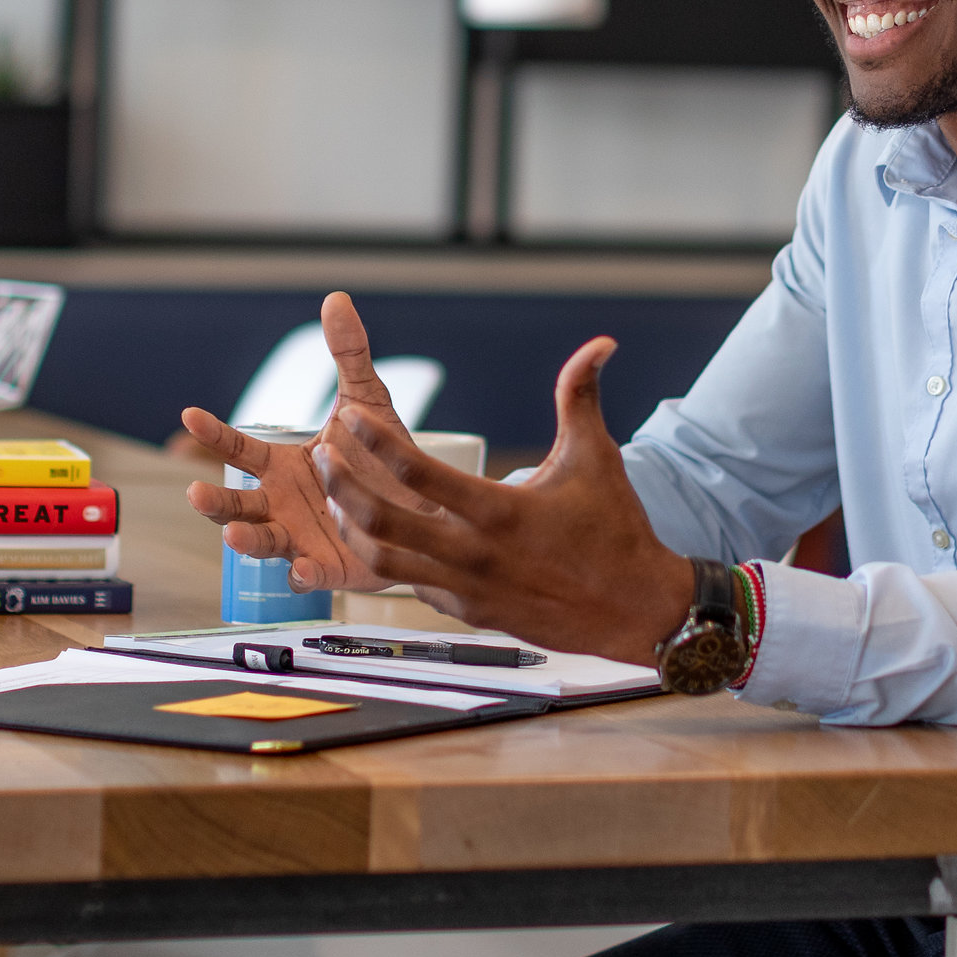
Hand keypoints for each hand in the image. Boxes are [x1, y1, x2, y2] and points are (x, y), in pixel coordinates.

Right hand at [177, 291, 413, 593]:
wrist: (426, 505)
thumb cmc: (384, 454)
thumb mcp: (368, 400)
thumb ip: (348, 354)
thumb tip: (337, 298)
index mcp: (282, 465)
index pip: (239, 449)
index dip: (213, 434)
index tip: (189, 415)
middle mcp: (282, 503)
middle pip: (236, 504)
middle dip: (213, 502)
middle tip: (195, 493)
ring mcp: (300, 537)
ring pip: (262, 541)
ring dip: (244, 541)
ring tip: (233, 537)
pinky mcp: (329, 567)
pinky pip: (308, 576)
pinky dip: (300, 575)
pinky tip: (299, 568)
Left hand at [308, 315, 690, 665]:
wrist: (635, 609)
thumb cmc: (616, 531)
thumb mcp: (596, 457)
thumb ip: (581, 397)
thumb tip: (599, 343)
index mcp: (498, 510)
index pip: (417, 471)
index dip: (375, 441)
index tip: (350, 415)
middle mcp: (474, 553)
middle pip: (383, 519)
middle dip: (343, 484)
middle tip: (322, 456)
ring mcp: (467, 589)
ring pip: (385, 561)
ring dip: (354, 528)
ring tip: (338, 499)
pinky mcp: (469, 613)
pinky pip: (413, 586)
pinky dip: (389, 562)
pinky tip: (379, 539)